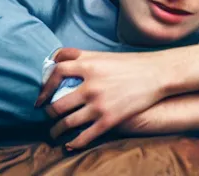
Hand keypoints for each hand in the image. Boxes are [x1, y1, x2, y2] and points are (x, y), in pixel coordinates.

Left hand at [36, 48, 171, 148]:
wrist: (156, 74)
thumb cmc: (130, 63)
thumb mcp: (104, 55)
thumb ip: (81, 56)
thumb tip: (56, 59)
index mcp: (89, 66)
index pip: (56, 72)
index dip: (44, 86)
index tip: (41, 96)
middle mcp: (91, 86)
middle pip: (57, 104)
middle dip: (48, 113)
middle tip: (47, 116)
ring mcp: (99, 104)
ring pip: (67, 123)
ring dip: (56, 130)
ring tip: (54, 132)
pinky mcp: (109, 120)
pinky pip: (84, 136)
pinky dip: (73, 142)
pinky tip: (70, 143)